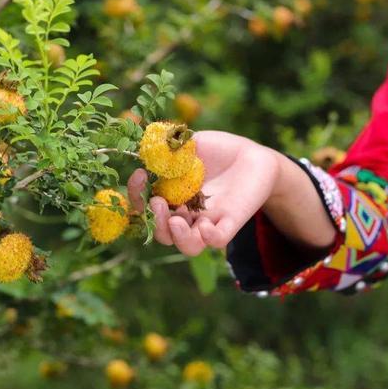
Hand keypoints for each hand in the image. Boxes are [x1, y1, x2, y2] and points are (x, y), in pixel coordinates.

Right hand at [128, 131, 279, 255]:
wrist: (251, 155)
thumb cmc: (216, 150)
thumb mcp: (190, 143)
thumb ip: (170, 147)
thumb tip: (147, 150)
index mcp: (170, 197)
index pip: (145, 207)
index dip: (136, 195)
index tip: (139, 175)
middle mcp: (186, 214)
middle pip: (163, 233)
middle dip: (155, 221)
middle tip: (156, 202)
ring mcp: (208, 221)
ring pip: (188, 245)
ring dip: (177, 237)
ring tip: (175, 220)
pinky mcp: (231, 222)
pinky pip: (217, 240)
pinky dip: (210, 238)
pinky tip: (206, 226)